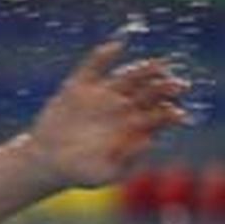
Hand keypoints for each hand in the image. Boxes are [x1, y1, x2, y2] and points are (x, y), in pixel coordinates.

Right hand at [27, 41, 188, 188]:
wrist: (47, 162)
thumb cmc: (80, 173)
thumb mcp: (104, 175)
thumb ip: (127, 162)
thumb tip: (149, 142)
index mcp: (135, 127)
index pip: (161, 114)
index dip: (171, 112)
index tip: (176, 113)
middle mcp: (124, 106)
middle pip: (152, 91)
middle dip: (166, 87)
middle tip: (178, 86)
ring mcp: (103, 94)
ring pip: (130, 75)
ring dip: (146, 69)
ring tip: (158, 66)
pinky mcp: (80, 86)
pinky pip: (93, 66)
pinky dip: (103, 56)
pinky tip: (114, 47)